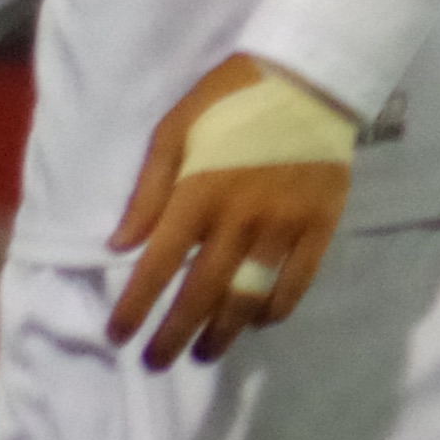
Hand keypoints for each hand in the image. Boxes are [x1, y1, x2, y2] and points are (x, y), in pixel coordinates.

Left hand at [106, 56, 352, 371]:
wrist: (310, 78)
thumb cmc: (231, 101)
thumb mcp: (173, 130)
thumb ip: (148, 190)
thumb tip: (120, 247)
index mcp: (197, 193)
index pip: (156, 266)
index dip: (135, 308)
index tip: (118, 336)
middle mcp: (238, 218)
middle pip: (200, 293)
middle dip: (173, 335)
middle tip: (156, 362)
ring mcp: (284, 225)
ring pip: (247, 296)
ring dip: (221, 333)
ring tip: (204, 352)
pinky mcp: (321, 226)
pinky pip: (297, 282)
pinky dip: (275, 309)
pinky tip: (257, 320)